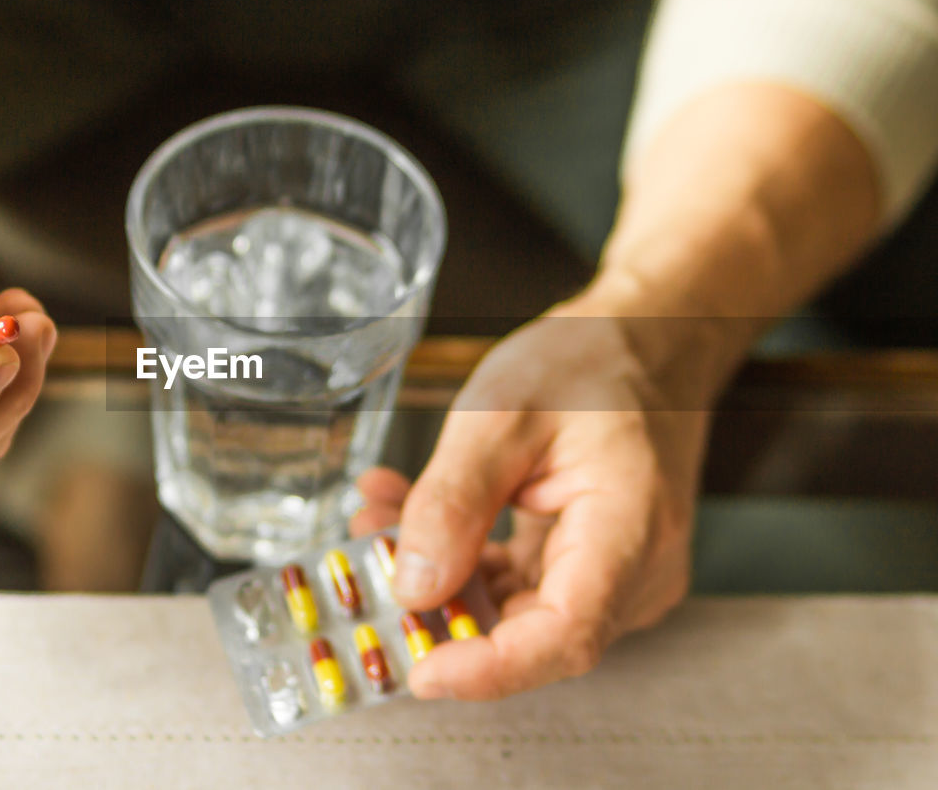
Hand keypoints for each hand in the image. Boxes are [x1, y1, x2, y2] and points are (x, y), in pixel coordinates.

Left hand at [351, 295, 710, 698]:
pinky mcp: (587, 565)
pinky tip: (406, 513)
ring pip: (512, 610)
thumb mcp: (500, 413)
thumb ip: (452, 501)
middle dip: (439, 610)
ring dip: (438, 576)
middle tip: (365, 567)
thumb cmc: (590, 363)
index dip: (491, 667)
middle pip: (532, 633)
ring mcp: (615, 574)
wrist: (646, 341)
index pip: (567, 635)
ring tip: (376, 520)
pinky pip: (516, 584)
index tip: (421, 669)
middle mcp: (635, 570)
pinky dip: (459, 558)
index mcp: (630, 530)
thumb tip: (413, 587)